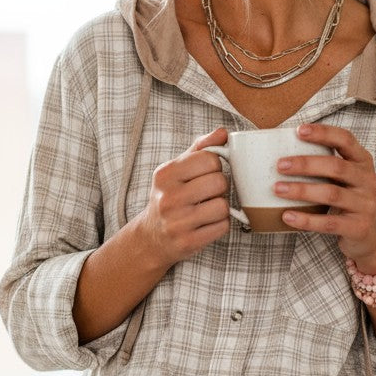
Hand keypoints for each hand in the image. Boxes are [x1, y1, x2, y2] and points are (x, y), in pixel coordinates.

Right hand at [136, 127, 230, 268]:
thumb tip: (223, 133)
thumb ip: (199, 149)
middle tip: (209, 193)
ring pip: (223, 206)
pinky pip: (222, 227)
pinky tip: (207, 223)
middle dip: (220, 187)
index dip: (215, 166)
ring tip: (208, 209)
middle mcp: (169, 198)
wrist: (152, 238)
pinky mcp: (188, 242)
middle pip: (219, 182)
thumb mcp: (176, 170)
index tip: (207, 174)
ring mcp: (178, 222)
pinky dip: (220, 225)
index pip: (209, 159)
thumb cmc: (170, 198)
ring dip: (221, 208)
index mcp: (165, 174)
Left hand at [273, 123, 375, 272]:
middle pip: (335, 167)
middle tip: (280, 165)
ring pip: (331, 194)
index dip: (323, 133)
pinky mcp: (358, 227)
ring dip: (301, 190)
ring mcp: (365, 204)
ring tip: (278, 189)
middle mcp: (367, 180)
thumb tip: (286, 156)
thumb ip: (328, 167)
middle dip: (305, 164)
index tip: (299, 131)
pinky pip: (329, 222)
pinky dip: (306, 220)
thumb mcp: (348, 179)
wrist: (374, 236)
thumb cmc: (351, 202)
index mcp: (362, 162)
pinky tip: (288, 216)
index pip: (345, 140)